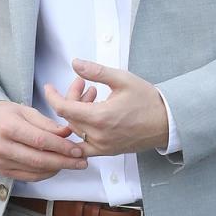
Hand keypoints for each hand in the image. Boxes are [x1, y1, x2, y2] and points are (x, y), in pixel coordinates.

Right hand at [0, 79, 94, 181]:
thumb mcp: (23, 111)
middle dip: (64, 162)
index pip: (40, 140)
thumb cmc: (1, 115)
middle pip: (39, 159)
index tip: (78, 149)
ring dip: (57, 169)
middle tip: (82, 162)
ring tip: (72, 164)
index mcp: (8, 126)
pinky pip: (28, 177)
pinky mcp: (2, 171)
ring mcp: (1, 162)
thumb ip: (46, 123)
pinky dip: (45, 174)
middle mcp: (3, 146)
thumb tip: (67, 133)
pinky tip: (56, 167)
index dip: (62, 147)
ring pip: (35, 171)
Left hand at [45, 60, 168, 156]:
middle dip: (72, 98)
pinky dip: (81, 131)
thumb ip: (96, 71)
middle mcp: (99, 136)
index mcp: (100, 118)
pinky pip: (84, 146)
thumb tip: (75, 63)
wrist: (167, 122)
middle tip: (84, 84)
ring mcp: (103, 147)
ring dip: (78, 112)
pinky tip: (89, 115)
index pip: (63, 109)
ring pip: (76, 129)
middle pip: (70, 117)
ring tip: (93, 95)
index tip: (48, 87)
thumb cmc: (148, 100)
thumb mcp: (122, 79)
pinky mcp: (107, 151)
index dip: (52, 96)